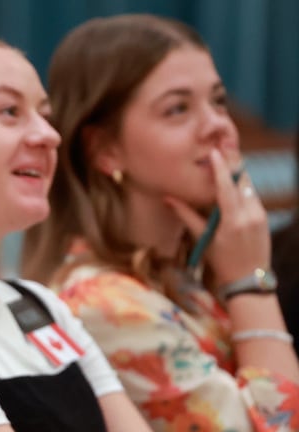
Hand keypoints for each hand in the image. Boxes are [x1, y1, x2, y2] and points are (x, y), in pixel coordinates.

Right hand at [166, 148, 269, 285]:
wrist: (249, 280)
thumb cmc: (221, 262)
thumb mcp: (203, 240)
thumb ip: (187, 216)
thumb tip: (168, 198)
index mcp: (233, 220)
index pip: (227, 186)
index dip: (220, 167)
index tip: (214, 152)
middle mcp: (250, 214)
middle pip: (242, 180)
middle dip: (231, 166)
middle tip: (220, 151)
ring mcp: (261, 215)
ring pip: (248, 187)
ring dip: (235, 178)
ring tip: (224, 167)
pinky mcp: (265, 217)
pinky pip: (252, 197)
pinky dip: (241, 190)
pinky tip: (231, 189)